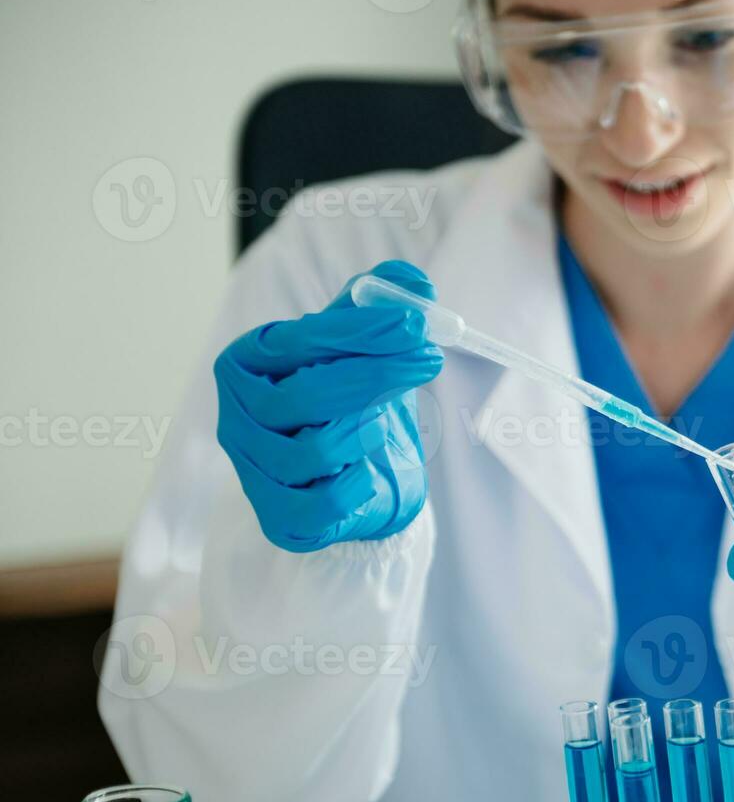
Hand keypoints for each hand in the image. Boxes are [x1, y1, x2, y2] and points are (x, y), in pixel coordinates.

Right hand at [214, 260, 443, 552]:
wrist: (361, 479)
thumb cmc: (352, 403)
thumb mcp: (364, 346)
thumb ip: (381, 305)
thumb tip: (413, 282)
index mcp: (247, 363)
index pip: (298, 341)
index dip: (361, 331)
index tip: (416, 323)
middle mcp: (237, 416)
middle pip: (308, 395)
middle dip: (379, 374)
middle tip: (429, 359)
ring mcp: (253, 471)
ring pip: (316, 450)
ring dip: (365, 431)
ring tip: (383, 423)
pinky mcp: (280, 519)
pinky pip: (325, 502)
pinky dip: (358, 484)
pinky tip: (368, 470)